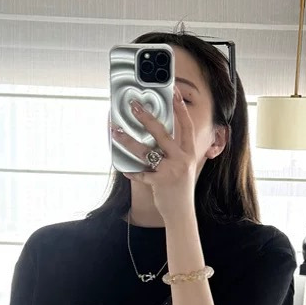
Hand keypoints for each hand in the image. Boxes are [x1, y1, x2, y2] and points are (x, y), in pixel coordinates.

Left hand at [111, 89, 197, 209]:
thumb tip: (157, 133)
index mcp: (190, 153)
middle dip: (146, 117)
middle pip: (162, 133)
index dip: (180, 107)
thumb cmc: (180, 188)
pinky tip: (122, 167)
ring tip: (115, 132)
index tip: (174, 91)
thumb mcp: (184, 166)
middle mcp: (182, 159)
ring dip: (128, 140)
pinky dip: (130, 170)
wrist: (182, 213)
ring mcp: (171, 171)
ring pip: (146, 150)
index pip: (186, 125)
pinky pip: (140, 173)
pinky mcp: (160, 182)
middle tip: (134, 107)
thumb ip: (175, 150)